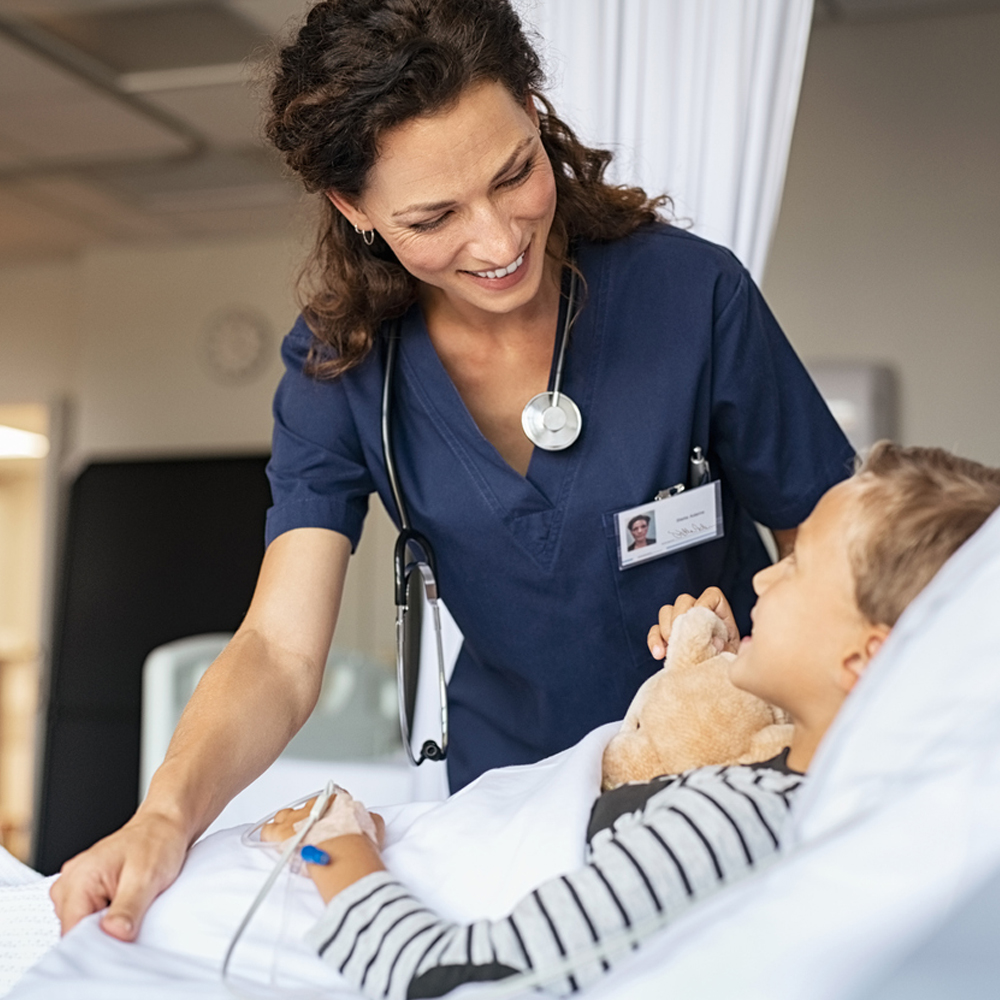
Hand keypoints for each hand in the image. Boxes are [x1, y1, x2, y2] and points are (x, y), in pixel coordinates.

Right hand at [50, 808, 189, 940]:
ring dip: (107, 927)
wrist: (165, 826)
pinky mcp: (89, 891)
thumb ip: (127, 909)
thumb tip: (113, 935)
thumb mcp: (146, 877)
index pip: (70, 933)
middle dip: (103, 936)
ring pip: (84, 927)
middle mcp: (70, 883)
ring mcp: (77, 887)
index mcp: (78, 878)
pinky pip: (92, 917)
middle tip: (132, 923)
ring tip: (132, 907)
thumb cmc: (157, 842)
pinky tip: (128, 907)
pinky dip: (110, 919)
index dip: (95, 946)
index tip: (119, 947)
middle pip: (75, 933)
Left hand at [261, 797, 384, 848]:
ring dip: (288, 825)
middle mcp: (313, 806)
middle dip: (308, 818)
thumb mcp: (373, 826)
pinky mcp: (279, 833)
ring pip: (285, 816)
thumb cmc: (357, 843)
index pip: (331, 797)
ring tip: (292, 838)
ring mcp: (295, 818)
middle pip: (306, 807)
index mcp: (336, 801)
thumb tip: (369, 818)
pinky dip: (269, 836)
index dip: (330, 809)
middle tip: (313, 833)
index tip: (331, 819)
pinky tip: (273, 843)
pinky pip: (267, 830)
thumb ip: (369, 818)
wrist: (342, 856)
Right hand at [646, 586, 739, 659]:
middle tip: (680, 638)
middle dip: (679, 618)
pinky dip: (654, 641)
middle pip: (683, 600)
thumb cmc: (727, 665)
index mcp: (720, 613)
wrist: (717, 682)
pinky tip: (659, 655)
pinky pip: (655, 630)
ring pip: (666, 612)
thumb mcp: (733, 657)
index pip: (711, 596)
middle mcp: (699, 613)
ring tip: (670, 649)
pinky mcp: (667, 635)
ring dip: (665, 629)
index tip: (699, 624)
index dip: (703, 604)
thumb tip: (716, 642)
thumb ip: (727, 648)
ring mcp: (681, 622)